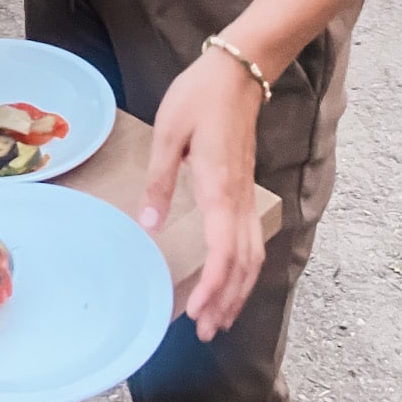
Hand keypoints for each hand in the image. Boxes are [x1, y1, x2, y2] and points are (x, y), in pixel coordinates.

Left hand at [140, 44, 267, 341]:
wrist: (239, 70)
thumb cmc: (199, 97)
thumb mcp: (167, 134)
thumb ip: (159, 182)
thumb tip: (149, 225)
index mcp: (217, 188)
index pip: (223, 254)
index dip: (213, 289)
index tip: (197, 314)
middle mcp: (237, 198)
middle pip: (242, 264)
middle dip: (226, 302)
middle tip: (206, 331)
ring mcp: (245, 193)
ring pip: (252, 255)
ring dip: (238, 289)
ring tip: (220, 316)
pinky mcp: (244, 187)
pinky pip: (252, 238)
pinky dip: (244, 267)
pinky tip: (232, 277)